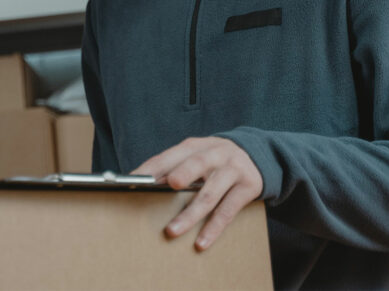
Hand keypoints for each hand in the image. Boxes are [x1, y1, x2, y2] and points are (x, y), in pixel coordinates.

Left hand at [132, 137, 261, 250]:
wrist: (257, 155)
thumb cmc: (214, 160)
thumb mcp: (195, 156)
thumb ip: (173, 167)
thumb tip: (142, 184)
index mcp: (195, 146)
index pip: (169, 156)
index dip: (151, 168)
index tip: (131, 180)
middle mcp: (215, 154)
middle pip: (197, 164)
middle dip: (183, 174)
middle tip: (168, 184)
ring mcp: (233, 170)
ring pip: (209, 194)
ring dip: (190, 214)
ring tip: (172, 230)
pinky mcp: (248, 187)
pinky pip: (228, 211)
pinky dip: (213, 228)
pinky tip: (201, 242)